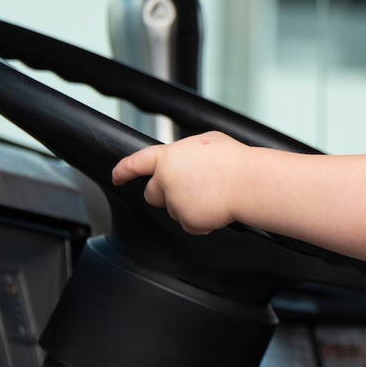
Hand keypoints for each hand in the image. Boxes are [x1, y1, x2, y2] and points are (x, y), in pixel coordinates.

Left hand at [111, 131, 245, 234]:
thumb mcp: (207, 142)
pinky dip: (201, 221)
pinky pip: (189, 225)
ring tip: (212, 196)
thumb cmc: (234, 161)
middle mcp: (166, 179)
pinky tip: (215, 209)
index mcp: (168, 157)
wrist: (248, 183)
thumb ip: (186, 151)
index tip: (118, 176)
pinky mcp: (186, 220)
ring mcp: (175, 201)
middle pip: (152, 193)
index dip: (124, 170)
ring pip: (174, 210)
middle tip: (187, 191)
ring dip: (188, 207)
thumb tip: (184, 159)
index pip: (136, 163)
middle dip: (164, 195)